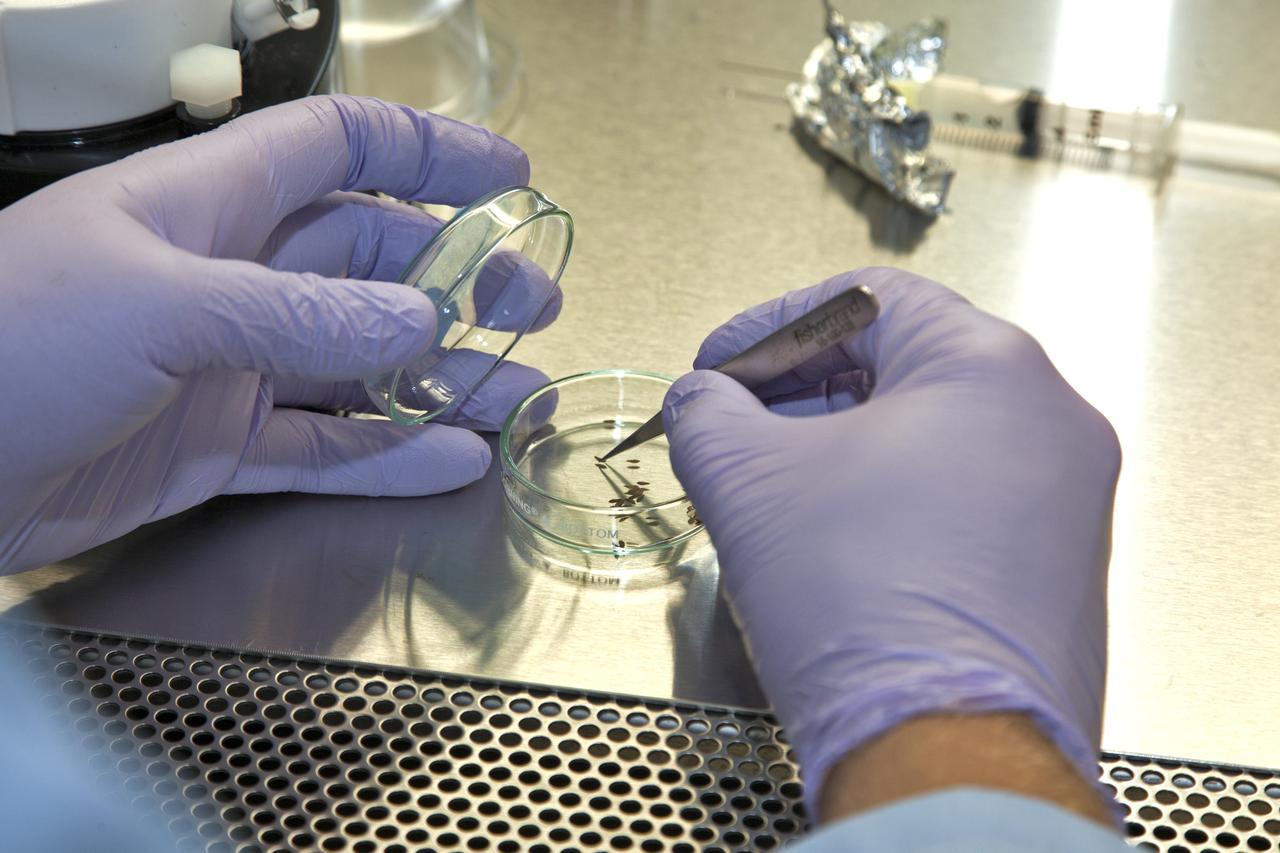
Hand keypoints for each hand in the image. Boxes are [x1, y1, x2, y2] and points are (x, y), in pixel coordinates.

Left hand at [0, 96, 548, 573]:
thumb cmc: (4, 346)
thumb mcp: (155, 306)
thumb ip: (296, 316)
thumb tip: (417, 323)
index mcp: (208, 206)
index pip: (338, 149)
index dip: (428, 152)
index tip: (510, 176)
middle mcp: (230, 279)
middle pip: (373, 263)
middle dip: (460, 279)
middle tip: (532, 306)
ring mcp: (230, 368)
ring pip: (364, 365)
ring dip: (444, 379)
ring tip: (519, 393)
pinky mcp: (221, 448)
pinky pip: (328, 448)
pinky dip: (393, 455)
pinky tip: (452, 459)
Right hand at [663, 268, 1119, 816]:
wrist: (945, 749)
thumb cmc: (866, 607)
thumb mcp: (748, 482)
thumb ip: (706, 413)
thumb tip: (701, 403)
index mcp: (991, 367)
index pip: (867, 299)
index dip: (772, 325)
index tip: (720, 364)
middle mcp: (1050, 418)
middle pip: (904, 362)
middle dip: (803, 391)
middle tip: (739, 423)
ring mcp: (1068, 494)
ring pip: (935, 432)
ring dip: (844, 445)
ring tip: (776, 486)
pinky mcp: (1060, 561)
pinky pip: (966, 493)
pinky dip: (892, 495)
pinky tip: (834, 536)